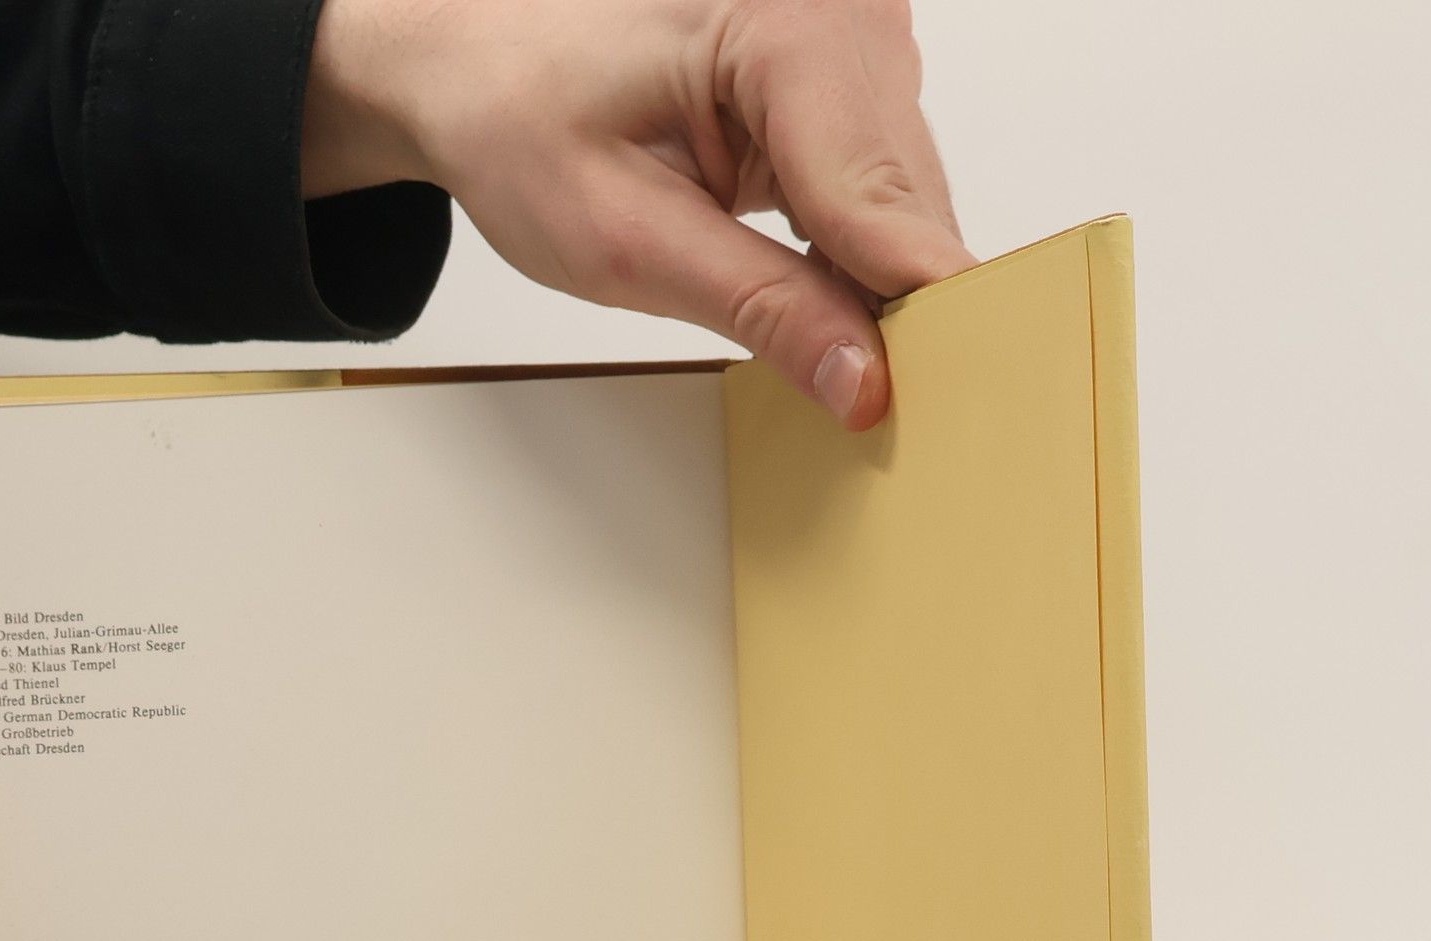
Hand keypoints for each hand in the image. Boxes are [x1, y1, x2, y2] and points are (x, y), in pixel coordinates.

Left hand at [305, 0, 973, 428]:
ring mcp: (859, 43)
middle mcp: (848, 17)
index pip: (882, 202)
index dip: (916, 316)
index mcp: (787, 26)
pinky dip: (861, 263)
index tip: (945, 406)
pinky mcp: (853, 83)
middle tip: (880, 412)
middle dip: (902, 315)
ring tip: (845, 364)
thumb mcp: (625, 242)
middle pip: (912, 210)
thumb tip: (862, 382)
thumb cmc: (522, 121)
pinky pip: (886, 196)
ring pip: (910, 210)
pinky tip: (826, 308)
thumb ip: (758, 309)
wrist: (484, 67)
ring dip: (881, 293)